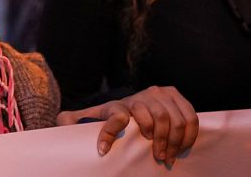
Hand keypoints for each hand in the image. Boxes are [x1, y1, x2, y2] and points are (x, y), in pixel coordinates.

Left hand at [58, 85, 198, 166]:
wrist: (131, 107)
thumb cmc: (110, 119)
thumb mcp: (90, 120)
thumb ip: (74, 121)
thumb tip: (60, 121)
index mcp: (116, 105)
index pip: (115, 116)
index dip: (109, 133)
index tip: (104, 151)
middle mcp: (138, 95)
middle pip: (154, 119)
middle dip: (158, 142)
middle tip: (158, 157)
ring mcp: (158, 93)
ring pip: (172, 119)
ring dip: (174, 140)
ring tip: (169, 156)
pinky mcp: (175, 95)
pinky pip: (189, 116)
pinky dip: (189, 134)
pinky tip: (183, 147)